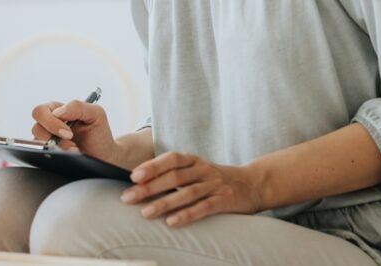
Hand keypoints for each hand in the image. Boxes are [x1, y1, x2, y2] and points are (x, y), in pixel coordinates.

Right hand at [30, 99, 122, 164]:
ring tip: (74, 150)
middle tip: (70, 140)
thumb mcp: (96, 114)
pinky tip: (70, 157)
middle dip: (52, 136)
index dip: (51, 122)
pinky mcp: (48, 155)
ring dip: (58, 148)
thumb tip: (58, 112)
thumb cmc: (99, 133)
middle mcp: (49, 125)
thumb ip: (78, 106)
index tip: (68, 132)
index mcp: (57, 110)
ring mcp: (48, 142)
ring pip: (39, 144)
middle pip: (36, 128)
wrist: (104, 157)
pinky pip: (43, 156)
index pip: (41, 111)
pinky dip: (56, 157)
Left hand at [120, 151, 263, 226]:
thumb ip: (173, 173)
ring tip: (145, 212)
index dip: (152, 166)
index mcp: (194, 160)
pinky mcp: (224, 201)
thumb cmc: (213, 178)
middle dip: (150, 187)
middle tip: (128, 197)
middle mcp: (203, 170)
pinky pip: (203, 208)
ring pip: (186, 193)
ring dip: (164, 203)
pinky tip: (172, 222)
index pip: (171, 159)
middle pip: (174, 177)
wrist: (252, 184)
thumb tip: (139, 181)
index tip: (133, 176)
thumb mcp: (195, 169)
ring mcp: (214, 185)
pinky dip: (187, 215)